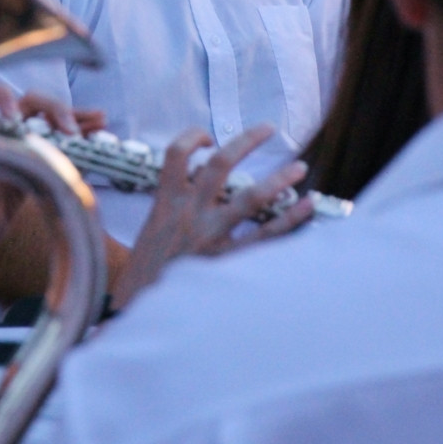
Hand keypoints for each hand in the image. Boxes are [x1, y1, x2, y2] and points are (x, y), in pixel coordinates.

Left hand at [0, 84, 83, 281]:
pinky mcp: (32, 166)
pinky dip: (76, 141)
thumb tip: (23, 153)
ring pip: (48, 123)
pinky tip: (95, 139)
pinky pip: (56, 147)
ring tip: (100, 121)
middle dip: (54, 110)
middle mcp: (0, 137)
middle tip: (73, 129)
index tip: (15, 120)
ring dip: (73, 120)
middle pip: (28, 105)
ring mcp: (18, 149)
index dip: (2, 98)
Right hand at [112, 124, 312, 309]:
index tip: (209, 138)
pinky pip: (265, 237)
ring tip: (299, 168)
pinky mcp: (226, 263)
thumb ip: (168, 209)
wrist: (136, 314)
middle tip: (269, 129)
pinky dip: (289, 220)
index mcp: (165, 203)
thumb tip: (183, 191)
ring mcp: (211, 237)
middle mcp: (189, 213)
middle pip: (220, 164)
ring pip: (250, 198)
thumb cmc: (143, 276)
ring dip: (279, 180)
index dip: (193, 137)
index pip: (176, 154)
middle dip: (247, 141)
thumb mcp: (148, 234)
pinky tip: (306, 208)